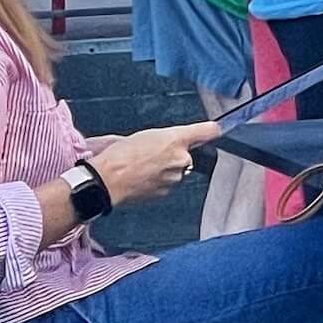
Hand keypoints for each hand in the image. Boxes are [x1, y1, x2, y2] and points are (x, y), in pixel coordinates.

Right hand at [89, 121, 221, 208]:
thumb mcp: (142, 135)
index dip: (211, 130)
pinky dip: (158, 182)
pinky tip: (141, 179)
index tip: (217, 129)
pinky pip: (167, 184)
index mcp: (176, 139)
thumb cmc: (118, 156)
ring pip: (176, 171)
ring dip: (165, 170)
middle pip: (187, 154)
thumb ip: (164, 138)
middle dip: (175, 155)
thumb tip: (168, 141)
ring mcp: (176, 177)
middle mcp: (182, 158)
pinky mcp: (167, 192)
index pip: (208, 132)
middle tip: (152, 155)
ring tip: (142, 168)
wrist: (105, 181)